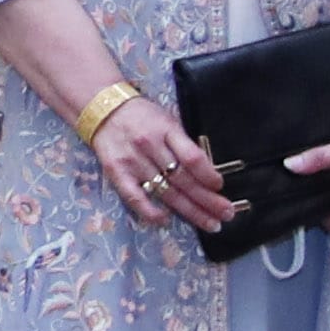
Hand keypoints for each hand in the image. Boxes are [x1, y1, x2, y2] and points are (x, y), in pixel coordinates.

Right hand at [87, 94, 234, 234]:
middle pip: (184, 180)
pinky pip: (135, 197)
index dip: (208, 175)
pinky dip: (150, 211)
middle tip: (226, 214)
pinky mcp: (117, 173)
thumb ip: (183, 144)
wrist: (103, 108)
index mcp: (166, 130)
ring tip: (210, 223)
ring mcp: (133, 162)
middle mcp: (150, 146)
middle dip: (208, 200)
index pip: (192, 157)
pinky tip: (166, 220)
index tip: (220, 186)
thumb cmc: (142, 116)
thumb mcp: (167, 121)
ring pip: (166, 192)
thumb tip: (207, 173)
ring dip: (190, 210)